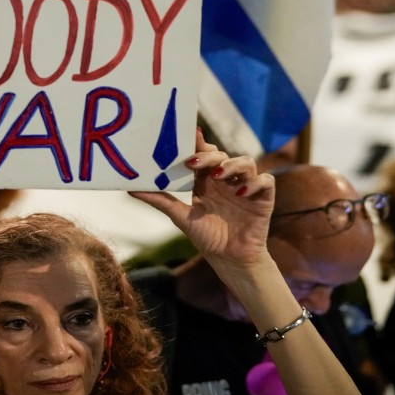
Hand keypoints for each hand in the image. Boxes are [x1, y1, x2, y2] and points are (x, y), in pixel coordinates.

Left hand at [131, 129, 274, 272]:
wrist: (230, 260)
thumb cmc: (207, 237)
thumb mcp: (180, 217)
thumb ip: (159, 200)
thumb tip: (130, 189)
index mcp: (207, 181)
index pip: (203, 154)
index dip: (197, 143)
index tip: (188, 134)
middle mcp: (226, 180)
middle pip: (222, 155)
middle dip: (209, 155)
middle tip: (194, 163)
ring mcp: (246, 187)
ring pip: (245, 162)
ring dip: (232, 165)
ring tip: (218, 175)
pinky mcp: (263, 198)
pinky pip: (265, 181)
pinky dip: (255, 182)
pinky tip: (241, 192)